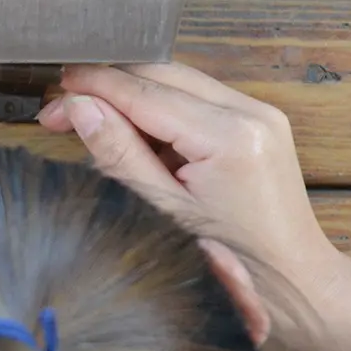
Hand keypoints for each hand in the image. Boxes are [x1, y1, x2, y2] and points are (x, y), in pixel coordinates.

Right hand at [36, 62, 341, 303]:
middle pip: (163, 75)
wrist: (291, 275)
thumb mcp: (163, 208)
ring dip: (131, 95)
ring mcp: (259, 112)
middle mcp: (251, 111)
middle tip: (62, 108)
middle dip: (108, 86)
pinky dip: (159, 107)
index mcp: (230, 136)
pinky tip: (131, 131)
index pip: (146, 93)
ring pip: (178, 81)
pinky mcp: (257, 120)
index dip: (95, 87)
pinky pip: (197, 98)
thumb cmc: (233, 257)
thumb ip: (119, 153)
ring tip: (89, 120)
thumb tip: (79, 109)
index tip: (58, 89)